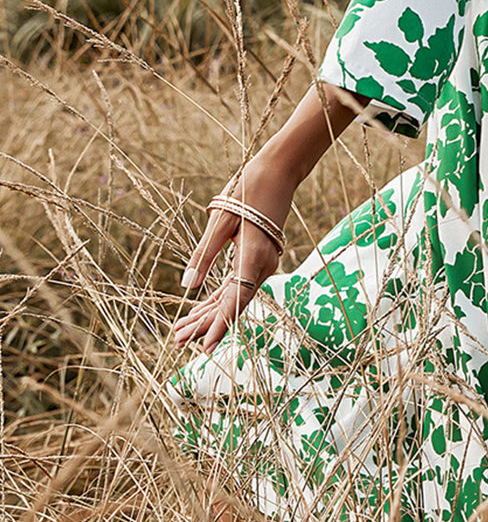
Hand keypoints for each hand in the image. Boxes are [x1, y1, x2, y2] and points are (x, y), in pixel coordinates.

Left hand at [172, 82, 365, 352]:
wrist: (278, 175)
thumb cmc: (247, 192)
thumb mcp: (219, 221)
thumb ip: (204, 254)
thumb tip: (187, 286)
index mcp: (254, 258)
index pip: (235, 301)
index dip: (220, 325)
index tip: (204, 346)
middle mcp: (262, 267)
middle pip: (232, 304)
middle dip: (205, 324)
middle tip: (176, 341)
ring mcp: (261, 265)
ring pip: (233, 297)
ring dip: (208, 314)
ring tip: (181, 331)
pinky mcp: (256, 260)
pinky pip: (236, 285)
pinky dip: (218, 299)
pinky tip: (199, 310)